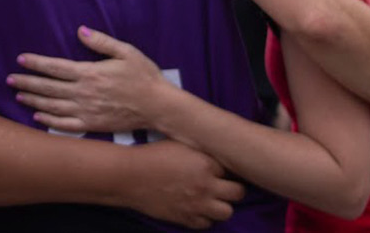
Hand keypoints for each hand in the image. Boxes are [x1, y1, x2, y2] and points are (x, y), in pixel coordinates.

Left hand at [9, 26, 165, 133]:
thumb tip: (80, 30)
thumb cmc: (144, 76)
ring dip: (33, 100)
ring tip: (18, 95)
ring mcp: (87, 112)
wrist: (159, 106)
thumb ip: (101, 42)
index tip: (21, 59)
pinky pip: (65, 125)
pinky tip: (37, 116)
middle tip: (9, 79)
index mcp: (90, 73)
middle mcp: (85, 94)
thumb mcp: (126, 52)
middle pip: (49, 88)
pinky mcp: (92, 126)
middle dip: (27, 82)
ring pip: (53, 106)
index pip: (56, 67)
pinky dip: (49, 121)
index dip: (36, 63)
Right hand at [123, 142, 243, 228]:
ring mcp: (197, 205)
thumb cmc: (153, 155)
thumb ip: (201, 152)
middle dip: (233, 189)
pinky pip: (206, 224)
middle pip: (238, 193)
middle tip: (222, 185)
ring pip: (227, 212)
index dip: (223, 169)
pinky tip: (196, 208)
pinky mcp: (185, 218)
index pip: (231, 169)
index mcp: (206, 164)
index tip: (216, 168)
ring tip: (212, 199)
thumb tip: (216, 157)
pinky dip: (204, 217)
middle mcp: (207, 186)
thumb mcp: (181, 144)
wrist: (130, 176)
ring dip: (222, 205)